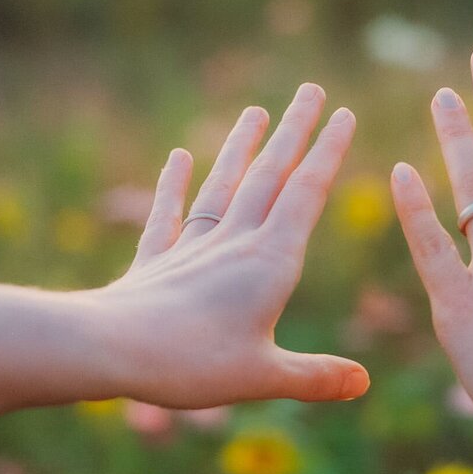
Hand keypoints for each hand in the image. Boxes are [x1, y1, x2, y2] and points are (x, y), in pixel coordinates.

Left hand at [87, 84, 368, 409]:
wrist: (109, 349)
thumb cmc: (191, 364)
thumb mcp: (264, 377)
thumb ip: (315, 377)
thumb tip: (363, 383)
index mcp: (270, 261)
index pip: (307, 194)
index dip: (328, 153)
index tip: (345, 114)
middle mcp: (235, 243)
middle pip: (269, 176)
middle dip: (294, 131)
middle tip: (311, 89)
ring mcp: (193, 248)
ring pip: (224, 186)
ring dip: (241, 147)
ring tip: (255, 111)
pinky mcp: (156, 263)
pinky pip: (169, 216)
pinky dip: (174, 185)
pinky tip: (179, 157)